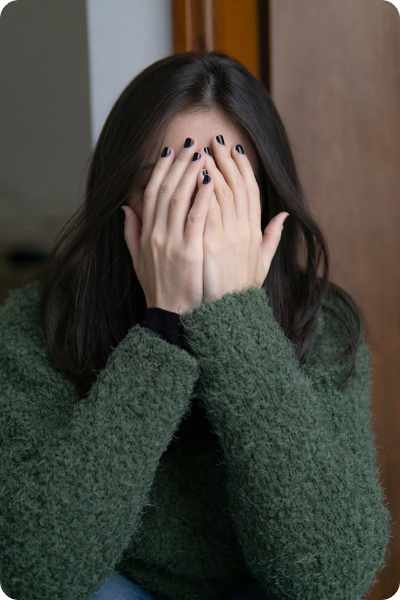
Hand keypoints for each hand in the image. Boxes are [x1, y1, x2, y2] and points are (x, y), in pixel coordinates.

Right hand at [122, 140, 214, 313]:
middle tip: (191, 144)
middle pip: (164, 190)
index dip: (160, 171)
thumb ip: (131, 234)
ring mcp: (171, 242)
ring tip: (202, 153)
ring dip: (190, 173)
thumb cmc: (159, 289)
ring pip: (178, 198)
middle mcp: (156, 234)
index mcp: (146, 234)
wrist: (172, 316)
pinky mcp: (188, 251)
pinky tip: (210, 179)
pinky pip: (195, 217)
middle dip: (178, 164)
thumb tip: (125, 209)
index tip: (169, 152)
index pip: (150, 194)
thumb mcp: (139, 261)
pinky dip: (202, 196)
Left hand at [202, 136, 288, 301]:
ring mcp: (226, 237)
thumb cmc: (240, 291)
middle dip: (225, 160)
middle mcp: (243, 231)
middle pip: (236, 186)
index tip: (235, 151)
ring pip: (220, 193)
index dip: (243, 169)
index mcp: (253, 233)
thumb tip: (283, 218)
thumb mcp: (261, 265)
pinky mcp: (208, 245)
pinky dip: (200, 190)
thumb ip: (272, 239)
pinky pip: (204, 210)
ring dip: (211, 168)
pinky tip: (193, 173)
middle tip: (216, 139)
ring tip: (201, 149)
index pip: (251, 192)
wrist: (226, 315)